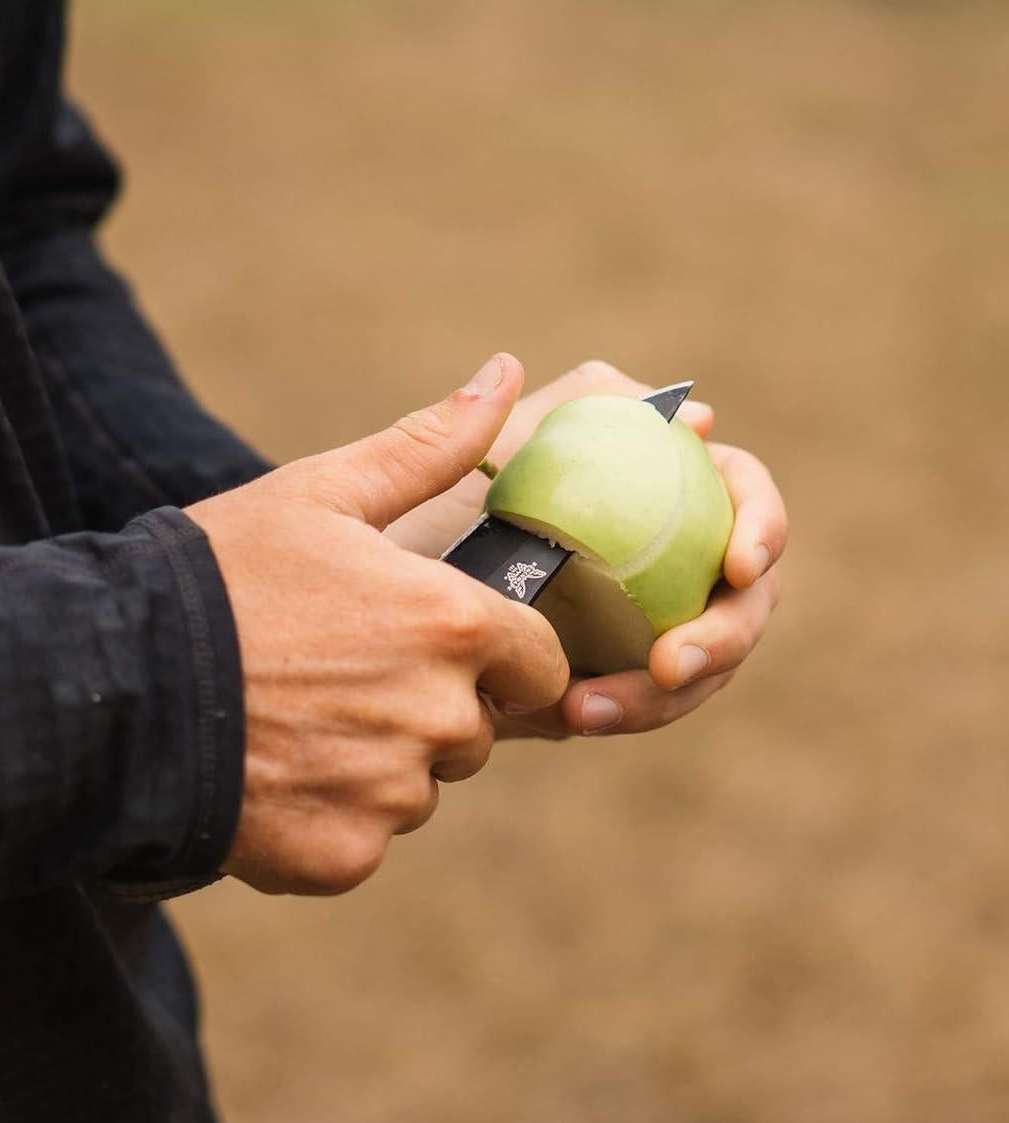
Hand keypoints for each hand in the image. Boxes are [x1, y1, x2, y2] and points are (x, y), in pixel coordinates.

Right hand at [187, 355, 569, 895]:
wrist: (113, 680)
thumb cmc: (221, 573)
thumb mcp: (321, 491)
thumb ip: (428, 443)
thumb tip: (504, 368)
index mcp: (452, 623)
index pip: (539, 663)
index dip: (492, 651)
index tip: (430, 641)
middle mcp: (439, 716)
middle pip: (472, 727)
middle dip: (425, 705)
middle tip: (336, 673)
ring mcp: (391, 796)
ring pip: (417, 786)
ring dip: (375, 762)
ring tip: (294, 719)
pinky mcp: (343, 857)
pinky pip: (366, 839)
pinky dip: (329, 816)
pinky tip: (271, 769)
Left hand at [385, 360, 786, 738]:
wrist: (360, 585)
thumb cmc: (430, 498)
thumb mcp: (499, 446)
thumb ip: (584, 408)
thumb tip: (699, 416)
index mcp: (655, 481)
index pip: (741, 494)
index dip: (762, 524)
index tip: (738, 563)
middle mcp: (663, 550)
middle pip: (743, 594)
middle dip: (724, 635)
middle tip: (670, 663)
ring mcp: (640, 619)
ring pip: (701, 663)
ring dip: (668, 692)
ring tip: (591, 708)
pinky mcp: (608, 677)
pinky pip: (642, 702)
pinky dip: (621, 710)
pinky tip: (568, 714)